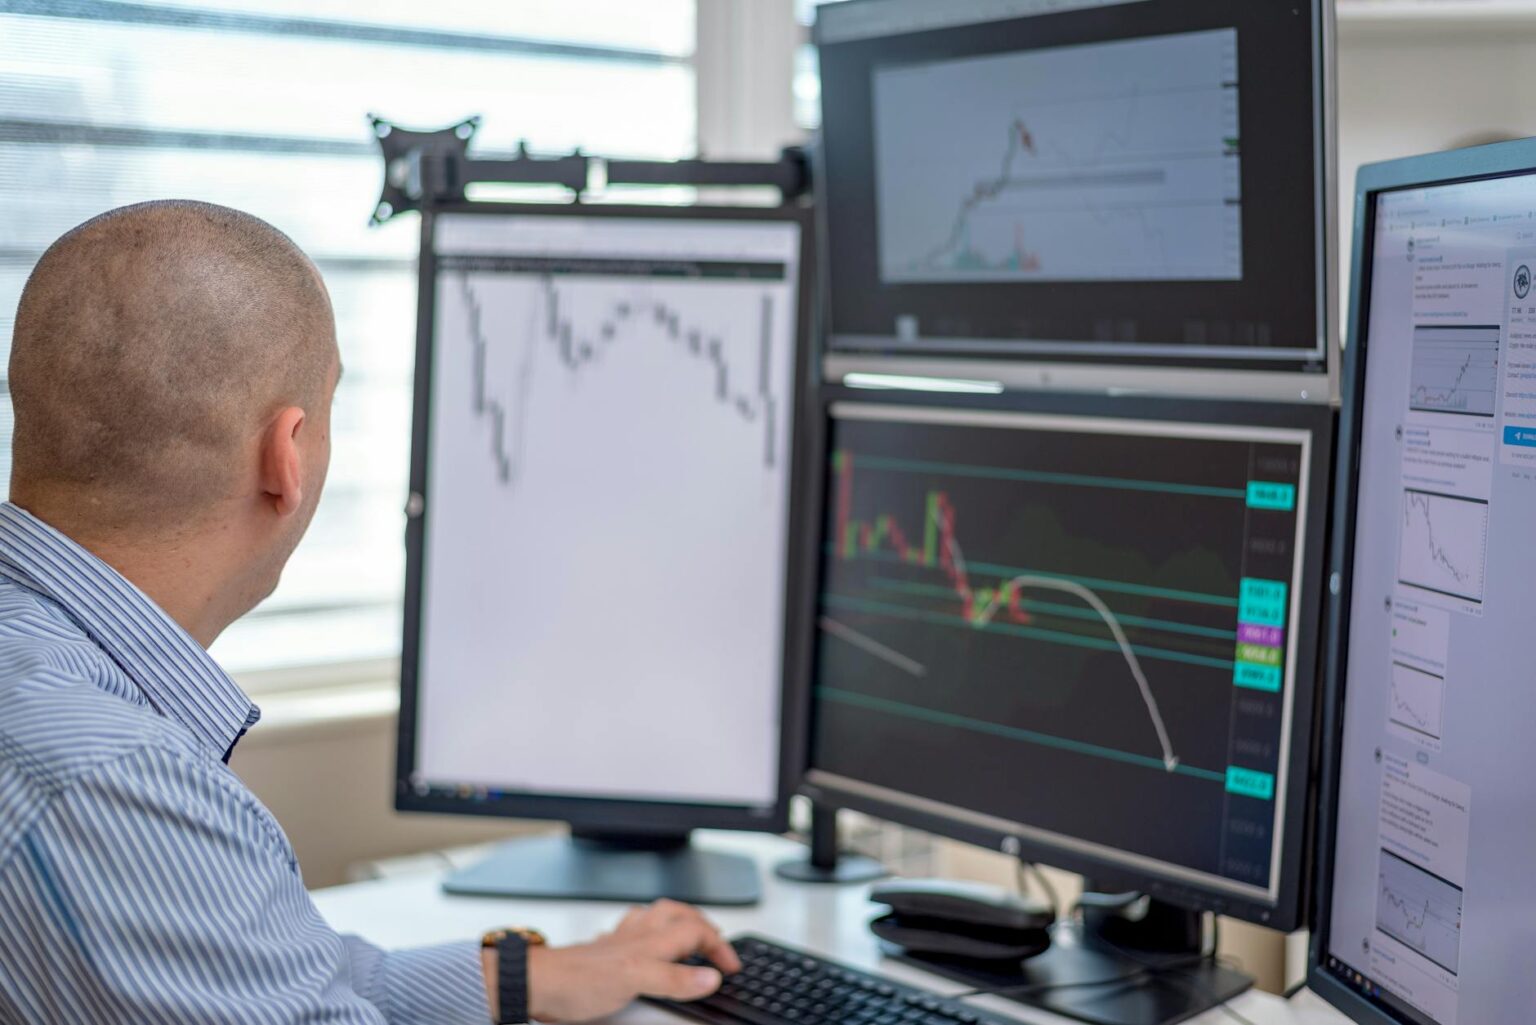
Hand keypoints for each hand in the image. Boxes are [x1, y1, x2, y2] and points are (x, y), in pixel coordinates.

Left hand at [526, 899, 740, 1022]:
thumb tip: (710, 977)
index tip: (730, 966)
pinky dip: (645, 932)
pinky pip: (631, 932)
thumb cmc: (576, 980)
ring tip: (688, 930)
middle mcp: (636, 936)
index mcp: (649, 941)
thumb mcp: (635, 981)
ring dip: (676, 919)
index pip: (696, 932)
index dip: (719, 946)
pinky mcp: (604, 953)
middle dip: (702, 924)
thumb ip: (673, 979)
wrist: (538, 983)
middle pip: (678, 915)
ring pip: (655, 918)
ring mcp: (619, 942)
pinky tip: (642, 941)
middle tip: (717, 942)